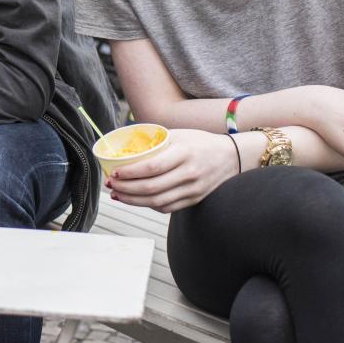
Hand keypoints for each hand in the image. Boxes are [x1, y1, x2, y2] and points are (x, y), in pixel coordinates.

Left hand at [107, 129, 238, 212]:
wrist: (232, 156)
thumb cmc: (200, 142)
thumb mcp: (179, 134)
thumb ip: (156, 142)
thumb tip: (125, 147)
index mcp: (184, 153)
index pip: (152, 167)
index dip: (130, 173)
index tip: (115, 173)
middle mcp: (190, 173)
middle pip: (152, 187)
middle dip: (126, 189)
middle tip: (111, 185)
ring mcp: (193, 189)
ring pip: (157, 201)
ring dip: (133, 201)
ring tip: (118, 195)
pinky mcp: (195, 200)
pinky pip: (168, 207)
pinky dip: (149, 205)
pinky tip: (137, 200)